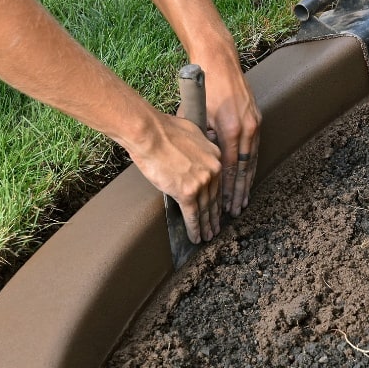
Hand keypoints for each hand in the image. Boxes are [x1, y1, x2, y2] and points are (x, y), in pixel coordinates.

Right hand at [128, 113, 221, 242]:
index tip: (218, 207)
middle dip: (214, 215)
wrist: (150, 133)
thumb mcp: (191, 132)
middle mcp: (213, 170)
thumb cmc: (162, 129)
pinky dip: (194, 228)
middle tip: (215, 228)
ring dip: (206, 226)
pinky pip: (192, 215)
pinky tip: (196, 237)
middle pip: (215, 198)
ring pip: (205, 209)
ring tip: (207, 236)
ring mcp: (201, 182)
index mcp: (214, 155)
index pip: (219, 182)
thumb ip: (197, 147)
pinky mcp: (187, 192)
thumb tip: (193, 153)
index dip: (218, 198)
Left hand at [197, 57, 260, 216]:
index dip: (228, 189)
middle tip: (235, 211)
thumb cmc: (204, 89)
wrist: (220, 62)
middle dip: (239, 192)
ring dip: (247, 183)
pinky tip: (248, 178)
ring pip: (252, 161)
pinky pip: (254, 150)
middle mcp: (246, 129)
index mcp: (230, 129)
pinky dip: (251, 166)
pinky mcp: (257, 120)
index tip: (224, 205)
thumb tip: (203, 162)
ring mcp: (254, 124)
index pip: (230, 168)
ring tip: (242, 201)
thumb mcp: (197, 116)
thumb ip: (202, 141)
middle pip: (244, 169)